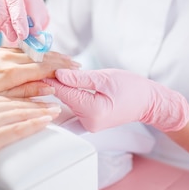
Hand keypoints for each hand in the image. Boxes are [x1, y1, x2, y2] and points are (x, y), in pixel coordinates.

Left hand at [0, 46, 79, 104]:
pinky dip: (29, 52)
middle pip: (40, 56)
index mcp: (10, 72)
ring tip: (58, 58)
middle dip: (59, 59)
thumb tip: (48, 88)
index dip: (62, 67)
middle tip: (75, 62)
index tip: (76, 68)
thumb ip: (23, 92)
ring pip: (28, 51)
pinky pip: (15, 49)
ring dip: (45, 54)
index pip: (44, 66)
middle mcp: (5, 58)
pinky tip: (31, 55)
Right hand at [0, 94, 60, 184]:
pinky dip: (34, 124)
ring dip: (40, 112)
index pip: (2, 97)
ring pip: (20, 113)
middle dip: (36, 102)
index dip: (20, 97)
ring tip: (54, 111)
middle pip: (15, 103)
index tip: (33, 97)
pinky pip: (17, 129)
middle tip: (52, 102)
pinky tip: (45, 122)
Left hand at [44, 69, 188, 132]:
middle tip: (46, 65)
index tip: (40, 67)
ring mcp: (87, 124)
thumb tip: (58, 74)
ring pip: (67, 102)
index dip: (52, 79)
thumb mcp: (106, 78)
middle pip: (64, 99)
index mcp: (93, 112)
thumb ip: (80, 78)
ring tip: (54, 71)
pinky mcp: (88, 121)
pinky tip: (65, 82)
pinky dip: (69, 94)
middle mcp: (88, 122)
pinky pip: (73, 106)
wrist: (148, 102)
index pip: (65, 94)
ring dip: (62, 87)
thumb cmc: (132, 88)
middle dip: (56, 82)